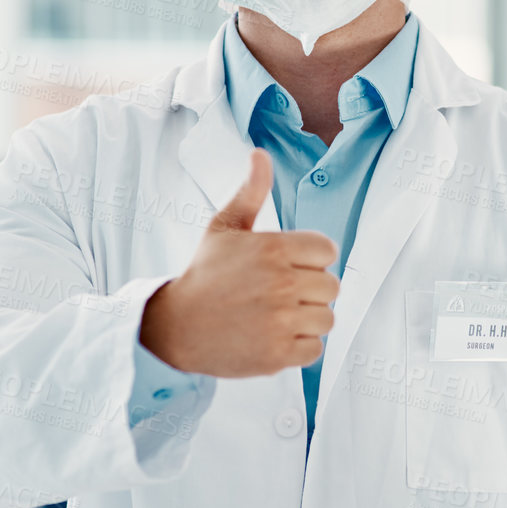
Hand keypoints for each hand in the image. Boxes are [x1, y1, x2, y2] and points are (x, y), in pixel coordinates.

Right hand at [138, 149, 339, 376]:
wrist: (175, 327)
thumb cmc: (204, 275)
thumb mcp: (224, 228)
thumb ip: (251, 192)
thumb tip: (260, 154)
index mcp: (274, 248)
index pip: (327, 251)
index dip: (310, 260)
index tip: (287, 267)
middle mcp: (282, 283)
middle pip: (331, 286)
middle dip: (309, 290)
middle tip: (277, 294)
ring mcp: (281, 320)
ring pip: (326, 319)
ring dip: (306, 320)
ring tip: (275, 316)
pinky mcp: (279, 353)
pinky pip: (315, 349)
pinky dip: (298, 347)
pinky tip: (273, 337)